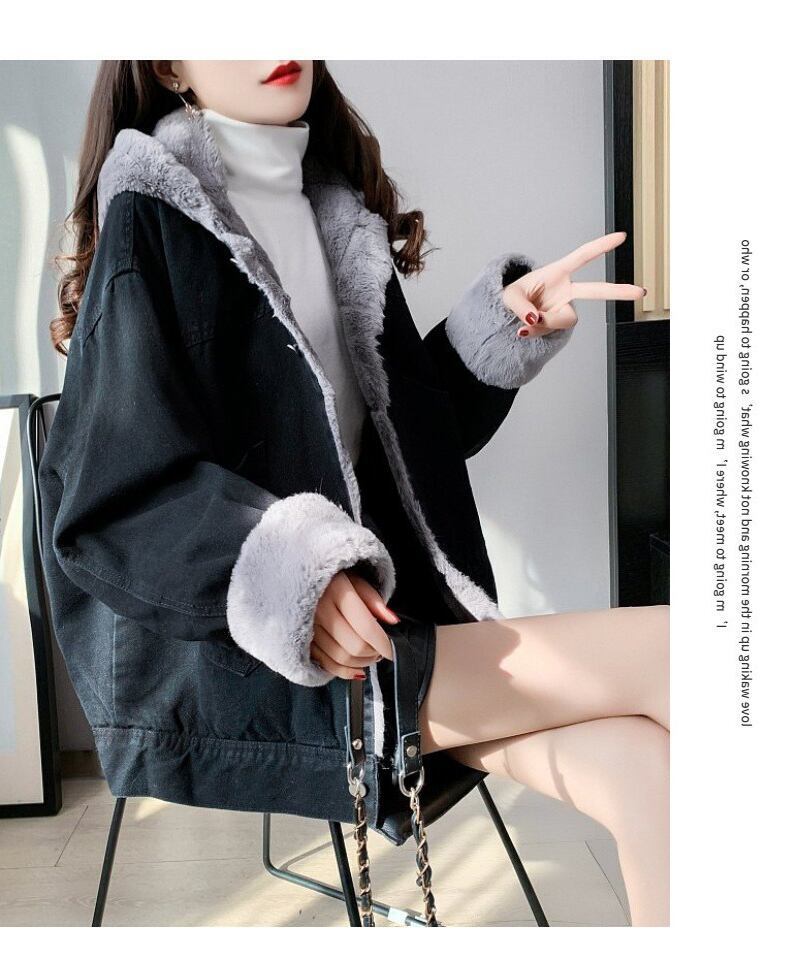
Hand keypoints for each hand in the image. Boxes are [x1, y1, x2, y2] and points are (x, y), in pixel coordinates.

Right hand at [309, 570, 398, 679]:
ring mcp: (309, 628)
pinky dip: (344, 671)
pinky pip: (326, 664)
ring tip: (371, 655)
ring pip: (341, 658)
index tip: (393, 649)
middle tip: (382, 650)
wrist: (302, 579)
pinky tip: (357, 668)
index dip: (383, 643)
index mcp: (337, 591)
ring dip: (362, 663)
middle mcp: (320, 611)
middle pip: (354, 645)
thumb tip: (392, 621)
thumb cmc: (334, 579)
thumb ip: (374, 600)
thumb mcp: (357, 580)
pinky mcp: (303, 640)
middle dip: (374, 653)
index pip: (365, 627)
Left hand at [502, 231, 646, 336]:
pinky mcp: (559, 323)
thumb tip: (534, 320)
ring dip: (544, 323)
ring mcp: (564, 308)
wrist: (508, 314)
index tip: (621, 236)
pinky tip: (526, 329)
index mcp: (557, 272)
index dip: (600, 246)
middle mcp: (565, 290)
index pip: (581, 257)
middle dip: (619, 292)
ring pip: (564, 320)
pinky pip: (552, 331)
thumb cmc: (512, 296)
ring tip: (525, 322)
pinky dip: (537, 332)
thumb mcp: (509, 296)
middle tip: (641, 292)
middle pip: (596, 290)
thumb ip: (521, 306)